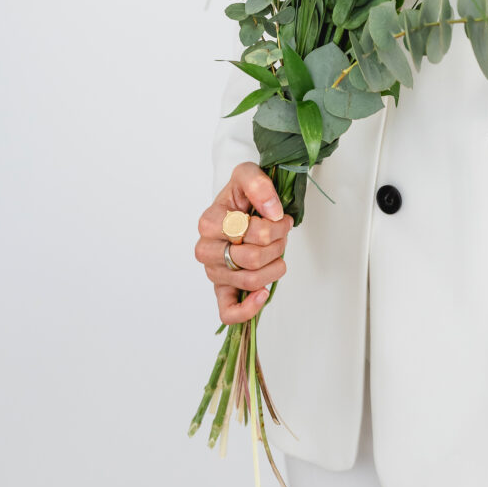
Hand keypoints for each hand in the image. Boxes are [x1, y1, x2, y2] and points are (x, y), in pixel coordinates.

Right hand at [194, 161, 293, 324]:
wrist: (236, 207)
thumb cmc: (240, 195)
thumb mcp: (247, 174)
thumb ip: (259, 185)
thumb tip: (273, 212)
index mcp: (209, 222)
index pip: (250, 232)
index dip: (275, 226)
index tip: (281, 217)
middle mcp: (206, 249)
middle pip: (252, 259)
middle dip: (277, 245)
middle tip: (281, 234)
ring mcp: (212, 272)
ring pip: (250, 281)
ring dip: (274, 267)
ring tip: (277, 253)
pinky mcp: (220, 290)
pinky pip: (228, 312)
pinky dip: (248, 308)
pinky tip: (264, 293)